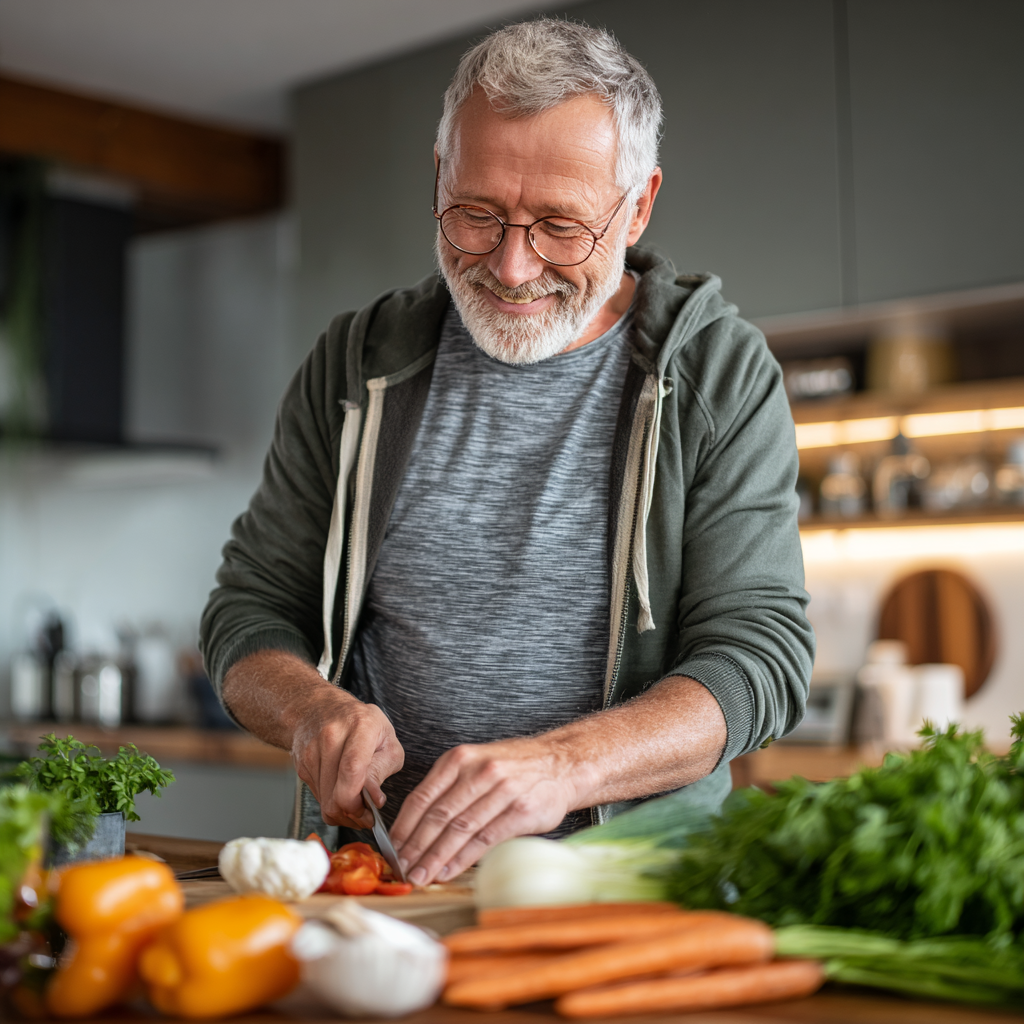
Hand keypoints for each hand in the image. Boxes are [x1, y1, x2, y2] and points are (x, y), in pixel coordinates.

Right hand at [291, 690, 405, 828]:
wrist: (319, 708)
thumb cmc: (361, 723)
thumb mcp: (387, 738)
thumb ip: (383, 769)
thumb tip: (375, 799)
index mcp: (360, 725)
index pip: (352, 768)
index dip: (357, 799)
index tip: (368, 811)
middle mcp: (331, 737)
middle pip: (335, 794)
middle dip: (352, 814)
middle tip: (366, 816)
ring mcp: (312, 751)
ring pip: (325, 802)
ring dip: (342, 812)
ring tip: (358, 804)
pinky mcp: (301, 765)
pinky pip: (318, 797)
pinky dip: (331, 802)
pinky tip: (342, 792)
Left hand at [389, 736, 581, 885]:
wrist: (561, 764)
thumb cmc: (514, 767)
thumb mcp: (477, 763)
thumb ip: (450, 788)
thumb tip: (416, 827)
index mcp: (460, 759)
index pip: (422, 797)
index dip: (404, 827)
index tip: (392, 849)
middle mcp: (478, 772)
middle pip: (437, 816)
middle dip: (415, 848)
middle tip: (402, 869)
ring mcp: (500, 791)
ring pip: (458, 830)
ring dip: (435, 858)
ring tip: (421, 876)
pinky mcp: (519, 811)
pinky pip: (483, 839)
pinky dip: (462, 859)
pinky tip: (448, 871)